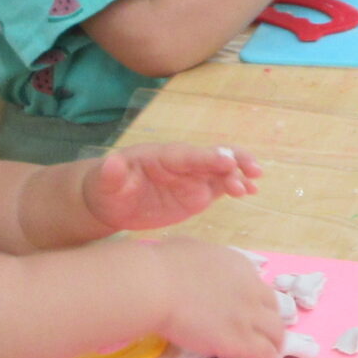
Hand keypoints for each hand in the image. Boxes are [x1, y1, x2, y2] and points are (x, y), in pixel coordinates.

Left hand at [82, 142, 260, 231]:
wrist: (112, 202)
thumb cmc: (107, 189)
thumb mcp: (105, 182)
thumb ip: (112, 173)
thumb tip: (113, 162)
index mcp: (162, 156)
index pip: (187, 155)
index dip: (206, 157)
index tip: (226, 161)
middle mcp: (182, 163)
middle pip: (211, 157)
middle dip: (232, 161)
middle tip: (251, 171)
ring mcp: (192, 177)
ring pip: (222, 170)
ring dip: (239, 175)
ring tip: (252, 188)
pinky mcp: (198, 192)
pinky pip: (221, 185)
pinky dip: (237, 186)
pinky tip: (251, 191)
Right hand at [149, 238, 285, 357]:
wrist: (158, 286)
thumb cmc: (163, 265)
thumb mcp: (188, 249)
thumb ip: (200, 259)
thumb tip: (191, 262)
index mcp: (240, 266)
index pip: (257, 287)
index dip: (253, 301)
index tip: (243, 310)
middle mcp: (251, 290)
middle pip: (274, 309)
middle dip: (269, 323)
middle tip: (260, 334)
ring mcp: (249, 316)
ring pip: (276, 333)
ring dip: (273, 344)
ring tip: (264, 355)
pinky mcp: (242, 340)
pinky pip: (266, 355)